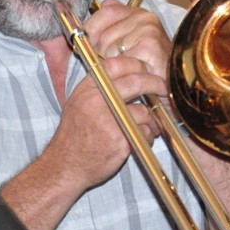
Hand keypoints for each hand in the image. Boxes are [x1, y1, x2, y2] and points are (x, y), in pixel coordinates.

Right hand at [49, 50, 168, 194]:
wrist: (66, 164)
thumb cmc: (74, 135)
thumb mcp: (78, 103)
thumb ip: (98, 88)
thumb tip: (127, 74)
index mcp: (86, 89)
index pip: (115, 65)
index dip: (136, 64)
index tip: (147, 69)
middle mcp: (96, 101)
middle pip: (136, 82)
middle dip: (156, 84)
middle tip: (163, 88)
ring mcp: (109, 121)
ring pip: (145, 111)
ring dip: (152, 119)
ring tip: (146, 125)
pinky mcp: (120, 140)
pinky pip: (145, 132)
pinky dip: (147, 136)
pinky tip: (136, 139)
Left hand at [84, 0, 170, 78]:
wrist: (173, 80)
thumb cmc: (150, 62)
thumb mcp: (131, 38)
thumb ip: (116, 19)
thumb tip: (104, 4)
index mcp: (138, 12)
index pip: (105, 11)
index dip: (93, 29)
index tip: (94, 42)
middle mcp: (146, 18)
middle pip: (104, 34)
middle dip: (102, 52)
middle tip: (116, 60)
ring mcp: (150, 32)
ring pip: (109, 49)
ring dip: (112, 63)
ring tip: (127, 66)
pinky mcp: (151, 48)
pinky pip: (119, 60)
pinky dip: (122, 70)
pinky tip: (133, 72)